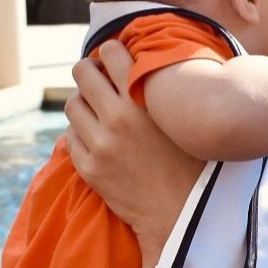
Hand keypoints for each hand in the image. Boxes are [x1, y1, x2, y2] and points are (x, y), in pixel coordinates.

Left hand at [64, 39, 203, 265]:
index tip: (113, 58)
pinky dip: (80, 132)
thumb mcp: (187, 121)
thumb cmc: (196, 166)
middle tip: (98, 78)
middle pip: (82, 73)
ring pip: (72, 105)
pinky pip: (71, 137)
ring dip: (83, 102)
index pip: (111, 54)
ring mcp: (99, 145)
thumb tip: (150, 64)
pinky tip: (96, 137)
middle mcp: (117, 119)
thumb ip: (167, 92)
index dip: (110, 52)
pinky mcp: (89, 168)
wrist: (182, 215)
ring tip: (97, 110)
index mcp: (144, 101)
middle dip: (89, 71)